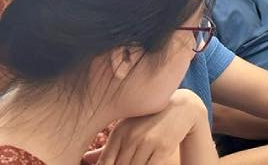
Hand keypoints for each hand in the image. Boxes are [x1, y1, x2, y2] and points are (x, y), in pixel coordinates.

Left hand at [92, 89, 206, 164]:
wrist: (181, 108)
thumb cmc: (149, 120)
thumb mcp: (127, 129)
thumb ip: (108, 148)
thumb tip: (85, 160)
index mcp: (119, 132)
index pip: (104, 163)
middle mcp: (132, 137)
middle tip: (130, 161)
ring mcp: (148, 142)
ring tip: (139, 160)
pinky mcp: (164, 148)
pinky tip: (148, 161)